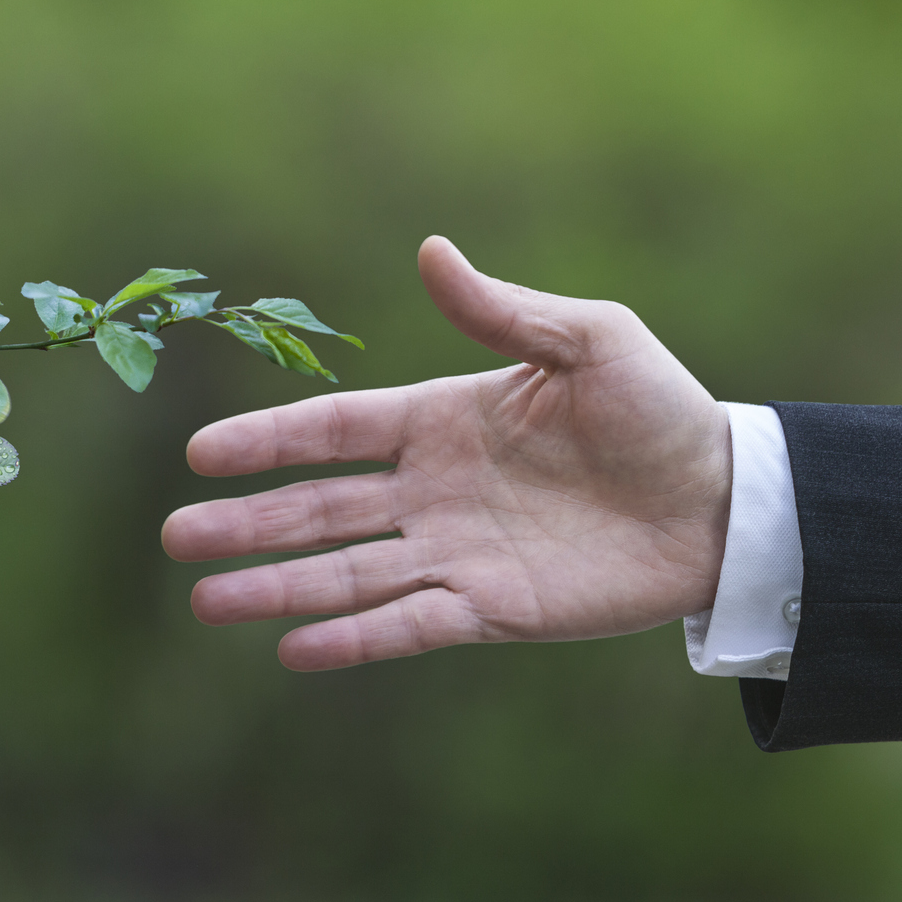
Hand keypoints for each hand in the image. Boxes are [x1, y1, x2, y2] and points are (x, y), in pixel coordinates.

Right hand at [162, 237, 732, 669]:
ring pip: (346, 572)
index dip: (267, 440)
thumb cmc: (659, 410)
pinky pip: (408, 624)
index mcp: (441, 419)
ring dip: (277, 588)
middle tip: (175, 537)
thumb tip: (429, 250)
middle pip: (318, 508)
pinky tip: (293, 651)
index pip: (334, 431)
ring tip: (206, 603)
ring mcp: (455, 552)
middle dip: (246, 523)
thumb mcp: (589, 340)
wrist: (727, 501)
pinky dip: (353, 639)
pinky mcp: (492, 610)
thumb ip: (502, 311)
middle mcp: (432, 490)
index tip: (200, 454)